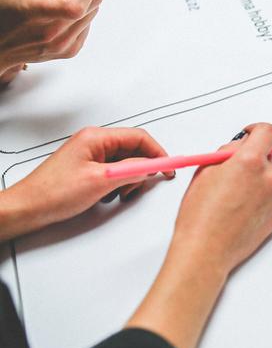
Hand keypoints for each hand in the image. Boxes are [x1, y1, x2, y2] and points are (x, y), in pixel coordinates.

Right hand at [0, 0, 102, 84]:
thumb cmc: (3, 13)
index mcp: (36, 14)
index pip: (75, 5)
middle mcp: (51, 33)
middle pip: (92, 5)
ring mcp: (62, 45)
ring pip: (93, 13)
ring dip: (83, 1)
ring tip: (59, 1)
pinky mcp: (70, 50)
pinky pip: (88, 25)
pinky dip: (80, 16)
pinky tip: (60, 15)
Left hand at [0, 127, 172, 238]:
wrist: (26, 209)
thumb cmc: (51, 193)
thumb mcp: (100, 181)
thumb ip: (131, 170)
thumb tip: (151, 166)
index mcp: (96, 138)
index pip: (139, 137)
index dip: (157, 152)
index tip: (169, 166)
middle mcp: (93, 143)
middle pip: (133, 150)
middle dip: (142, 169)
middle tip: (141, 185)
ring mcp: (90, 156)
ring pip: (125, 163)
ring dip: (129, 179)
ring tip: (120, 194)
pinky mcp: (87, 169)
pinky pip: (113, 172)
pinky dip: (118, 184)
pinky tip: (109, 196)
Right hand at [124, 123, 271, 347]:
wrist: (205, 250)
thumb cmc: (199, 215)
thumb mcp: (204, 171)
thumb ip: (226, 153)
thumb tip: (239, 146)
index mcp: (249, 162)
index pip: (268, 132)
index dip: (257, 131)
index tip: (249, 135)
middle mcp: (267, 177)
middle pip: (266, 156)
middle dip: (251, 159)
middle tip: (229, 173)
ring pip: (267, 177)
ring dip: (254, 180)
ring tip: (229, 198)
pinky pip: (269, 198)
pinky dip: (257, 199)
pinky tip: (237, 211)